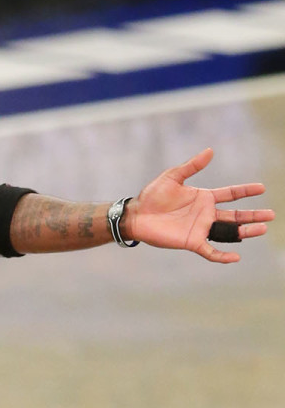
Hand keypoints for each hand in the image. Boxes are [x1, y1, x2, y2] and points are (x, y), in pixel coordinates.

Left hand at [128, 148, 273, 262]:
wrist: (136, 215)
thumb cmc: (152, 196)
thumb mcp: (172, 177)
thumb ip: (192, 166)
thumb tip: (210, 150)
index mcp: (203, 197)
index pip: (230, 194)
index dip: (246, 191)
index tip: (262, 188)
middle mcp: (206, 214)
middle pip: (235, 215)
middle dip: (253, 215)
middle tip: (271, 215)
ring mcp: (200, 228)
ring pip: (228, 232)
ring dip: (245, 232)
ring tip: (263, 229)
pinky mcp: (191, 241)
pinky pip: (210, 251)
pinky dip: (222, 256)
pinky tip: (236, 257)